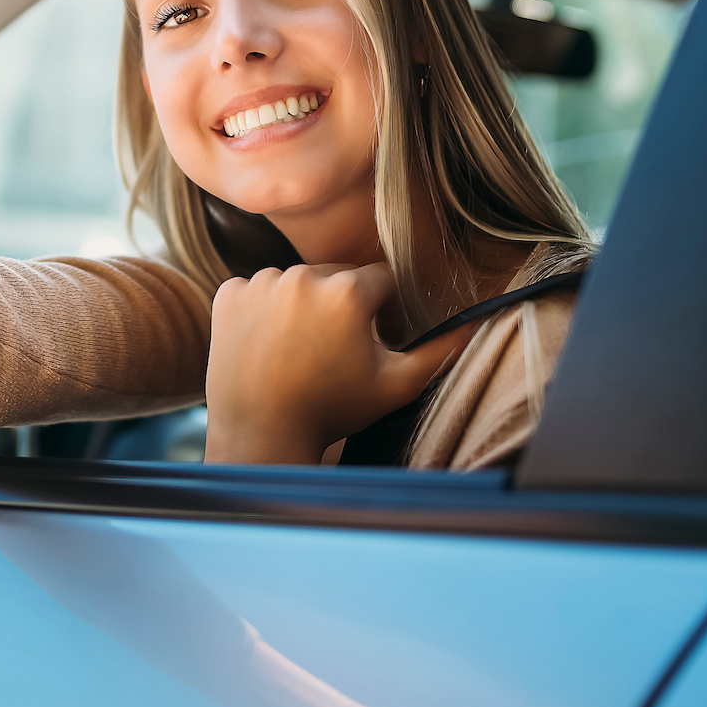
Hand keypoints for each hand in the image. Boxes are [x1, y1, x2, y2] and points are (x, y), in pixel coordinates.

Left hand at [203, 264, 474, 463]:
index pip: (381, 280)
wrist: (262, 432)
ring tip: (301, 349)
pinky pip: (258, 290)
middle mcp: (301, 275)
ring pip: (296, 281)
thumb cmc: (333, 410)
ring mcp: (260, 282)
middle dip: (343, 305)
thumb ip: (440, 350)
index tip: (373, 340)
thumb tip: (478, 322)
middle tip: (335, 350)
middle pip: (337, 276)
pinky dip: (265, 310)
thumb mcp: (396, 384)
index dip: (383, 310)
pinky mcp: (228, 293)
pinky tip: (269, 343)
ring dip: (303, 304)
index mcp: (347, 290)